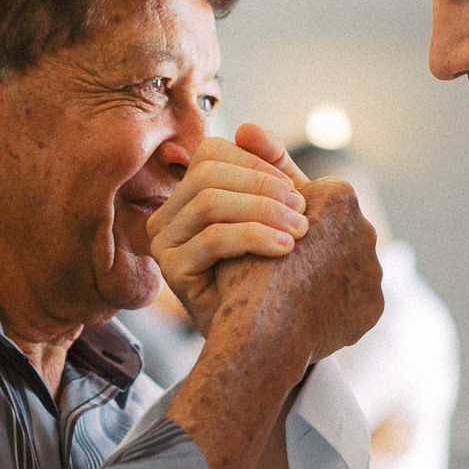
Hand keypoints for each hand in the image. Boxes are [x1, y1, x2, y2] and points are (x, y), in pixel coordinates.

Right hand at [149, 124, 308, 334]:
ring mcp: (164, 242)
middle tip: (304, 212)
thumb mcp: (275, 217)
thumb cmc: (270, 275)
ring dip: (263, 210)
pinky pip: (212, 239)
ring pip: (209, 202)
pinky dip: (254, 237)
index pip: (212, 152)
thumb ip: (271, 173)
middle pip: (208, 172)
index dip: (256, 164)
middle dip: (263, 186)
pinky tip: (285, 249)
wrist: (262, 340)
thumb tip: (248, 128)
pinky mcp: (170, 271)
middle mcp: (168, 215)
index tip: (296, 191)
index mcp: (189, 195)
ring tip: (300, 231)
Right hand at [213, 176, 383, 368]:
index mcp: (339, 198)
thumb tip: (249, 128)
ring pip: (348, 263)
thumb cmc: (243, 265)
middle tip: (287, 259)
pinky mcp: (374, 305)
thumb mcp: (246, 208)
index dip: (286, 212)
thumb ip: (261, 169)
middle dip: (312, 243)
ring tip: (294, 287)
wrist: (264, 334)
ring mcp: (374, 269)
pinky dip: (335, 301)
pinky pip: (356, 298)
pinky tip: (309, 309)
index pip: (315, 197)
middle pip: (336, 230)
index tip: (270, 231)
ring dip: (323, 270)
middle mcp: (366, 228)